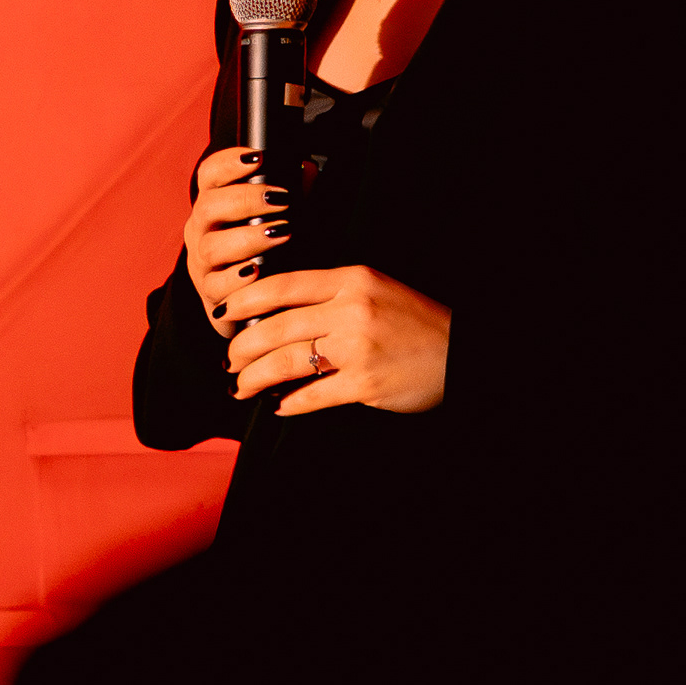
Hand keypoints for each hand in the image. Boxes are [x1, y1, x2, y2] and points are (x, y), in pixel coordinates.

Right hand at [182, 146, 298, 325]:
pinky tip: (258, 270)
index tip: (258, 157)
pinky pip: (216, 286)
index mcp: (215, 206)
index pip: (209, 174)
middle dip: (245, 199)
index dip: (229, 161)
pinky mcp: (210, 296)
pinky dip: (237, 277)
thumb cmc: (273, 254)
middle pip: (208, 206)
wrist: (259, 306)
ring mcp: (202, 264)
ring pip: (212, 247)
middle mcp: (201, 231)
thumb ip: (294, 195)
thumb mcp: (283, 221)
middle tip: (281, 200)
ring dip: (248, 238)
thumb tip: (309, 170)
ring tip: (281, 234)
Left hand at [220, 263, 450, 416]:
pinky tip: (278, 405)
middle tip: (228, 361)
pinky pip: (312, 394)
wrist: (463, 352)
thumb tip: (272, 311)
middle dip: (241, 348)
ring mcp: (357, 347)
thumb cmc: (414, 322)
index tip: (222, 313)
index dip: (243, 300)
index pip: (281, 285)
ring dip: (254, 378)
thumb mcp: (374, 290)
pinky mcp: (365, 382)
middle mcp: (351, 309)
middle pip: (274, 327)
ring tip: (241, 386)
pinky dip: (289, 403)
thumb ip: (329, 294)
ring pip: (285, 362)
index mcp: (350, 279)